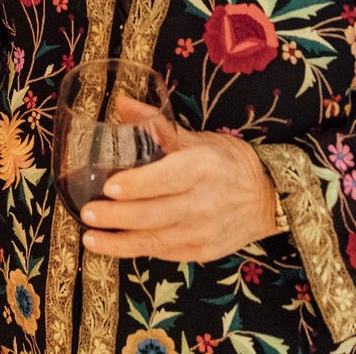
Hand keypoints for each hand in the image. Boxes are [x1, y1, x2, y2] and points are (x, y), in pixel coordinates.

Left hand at [77, 95, 284, 264]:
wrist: (267, 197)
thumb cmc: (226, 162)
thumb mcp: (195, 137)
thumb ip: (154, 123)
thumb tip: (119, 102)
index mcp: (203, 168)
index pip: (166, 179)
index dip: (137, 185)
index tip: (109, 187)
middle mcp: (204, 203)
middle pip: (155, 214)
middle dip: (118, 217)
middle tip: (88, 213)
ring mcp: (203, 232)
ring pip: (155, 240)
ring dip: (119, 243)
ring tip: (89, 238)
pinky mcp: (202, 252)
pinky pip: (164, 252)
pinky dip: (137, 249)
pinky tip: (113, 245)